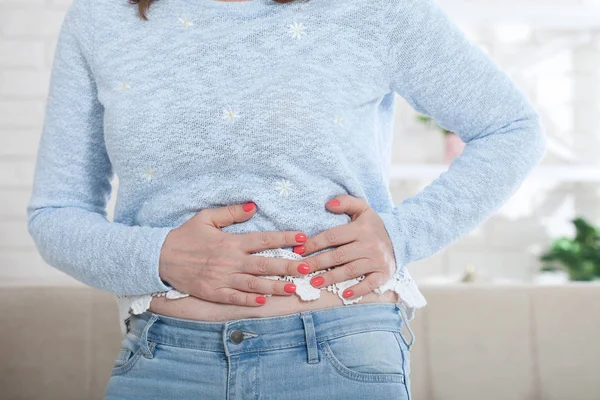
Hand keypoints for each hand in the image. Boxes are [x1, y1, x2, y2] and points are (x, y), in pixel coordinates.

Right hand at [158, 202, 307, 306]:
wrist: (160, 256)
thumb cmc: (185, 235)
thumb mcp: (206, 217)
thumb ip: (231, 212)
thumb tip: (253, 206)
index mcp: (231, 242)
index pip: (264, 239)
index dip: (284, 238)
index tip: (302, 238)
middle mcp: (230, 261)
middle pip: (264, 264)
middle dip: (288, 266)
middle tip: (307, 268)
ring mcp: (222, 278)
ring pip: (254, 284)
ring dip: (275, 286)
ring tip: (293, 288)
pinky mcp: (213, 292)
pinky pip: (235, 298)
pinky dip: (250, 301)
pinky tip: (265, 301)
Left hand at [296, 194, 396, 300]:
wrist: (401, 238)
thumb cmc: (373, 225)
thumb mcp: (362, 209)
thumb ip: (346, 202)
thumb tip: (328, 204)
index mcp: (361, 229)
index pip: (333, 236)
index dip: (314, 243)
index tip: (299, 250)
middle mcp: (369, 245)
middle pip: (338, 255)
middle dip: (317, 263)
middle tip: (300, 269)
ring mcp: (377, 260)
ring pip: (350, 270)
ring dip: (331, 277)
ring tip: (314, 282)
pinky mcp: (383, 273)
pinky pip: (370, 284)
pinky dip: (358, 290)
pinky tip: (344, 294)